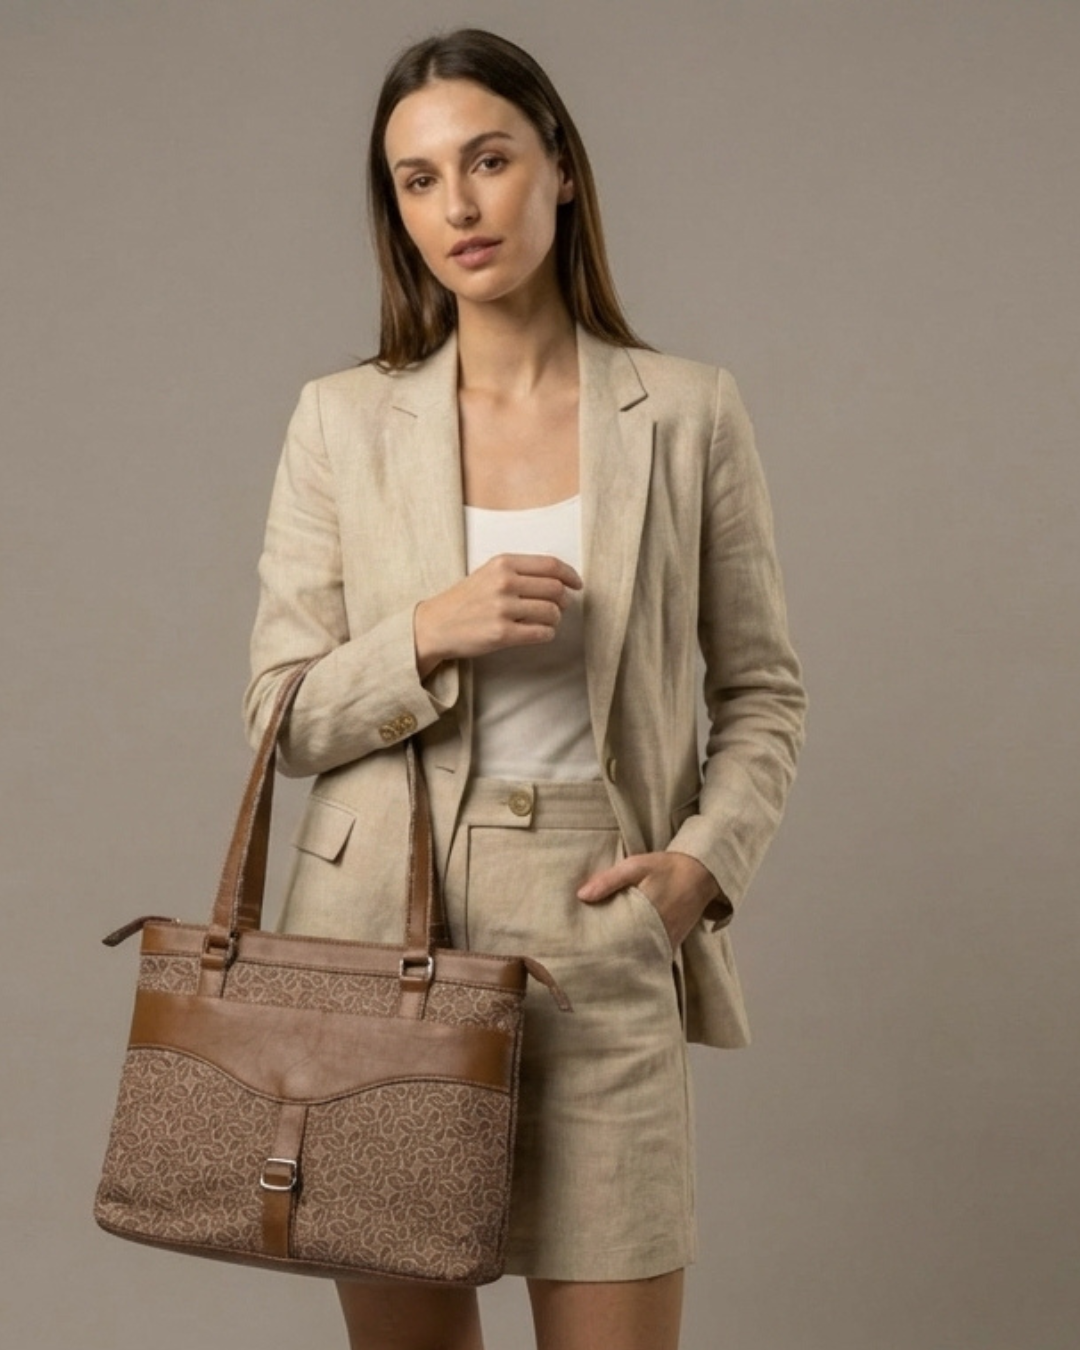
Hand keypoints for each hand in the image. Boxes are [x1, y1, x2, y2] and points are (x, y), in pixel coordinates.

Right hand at [414, 553, 582, 676]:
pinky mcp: (502, 634)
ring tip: (546, 621)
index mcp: (503, 563)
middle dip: (564, 600)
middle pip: (555, 589)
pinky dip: (547, 634)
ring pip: (552, 612)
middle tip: (560, 607)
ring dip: (555, 619)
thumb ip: (519, 572)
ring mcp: (503, 609)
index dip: (570, 575)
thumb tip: (559, 579)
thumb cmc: (466, 599)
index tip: (577, 584)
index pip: (550, 565)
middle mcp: (504, 583)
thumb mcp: (489, 572)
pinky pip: (541, 633)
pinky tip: (539, 633)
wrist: (436, 625)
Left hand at [577, 850, 721, 950]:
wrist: (701, 872)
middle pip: (629, 953)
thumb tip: (582, 895)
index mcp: (646, 915)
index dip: (601, 947)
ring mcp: (668, 940)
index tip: (585, 949)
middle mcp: (659, 933)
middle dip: (611, 956)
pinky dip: (642, 956)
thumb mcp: (636, 866)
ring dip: (626, 957)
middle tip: (590, 958)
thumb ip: (609, 880)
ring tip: (605, 960)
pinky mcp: (674, 941)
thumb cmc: (666, 868)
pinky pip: (655, 955)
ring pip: (642, 957)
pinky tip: (627, 954)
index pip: (619, 940)